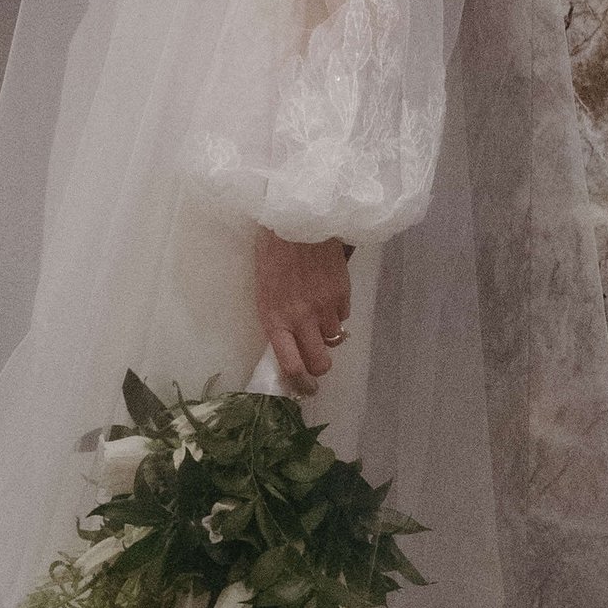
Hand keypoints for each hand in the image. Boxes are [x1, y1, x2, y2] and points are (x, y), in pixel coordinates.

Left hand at [256, 228, 351, 388]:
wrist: (296, 219)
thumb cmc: (271, 251)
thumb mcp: (264, 289)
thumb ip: (277, 317)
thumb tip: (291, 341)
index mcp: (274, 318)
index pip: (291, 365)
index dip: (301, 383)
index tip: (305, 388)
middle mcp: (301, 318)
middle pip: (320, 362)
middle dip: (320, 368)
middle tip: (318, 363)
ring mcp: (324, 306)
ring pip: (334, 339)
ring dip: (328, 334)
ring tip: (319, 316)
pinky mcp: (343, 292)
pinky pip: (343, 316)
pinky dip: (337, 313)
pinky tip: (328, 297)